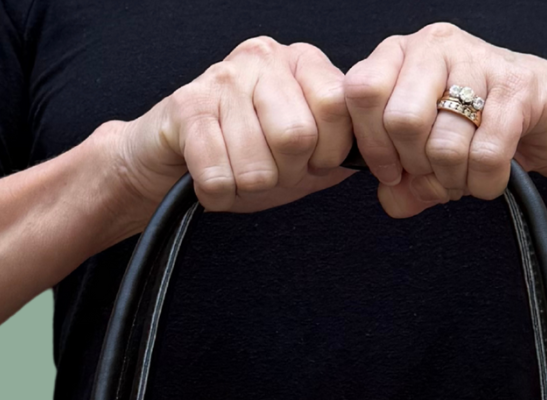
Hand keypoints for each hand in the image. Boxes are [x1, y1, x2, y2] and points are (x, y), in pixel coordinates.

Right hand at [112, 37, 354, 221]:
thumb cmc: (242, 156)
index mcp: (301, 62)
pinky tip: (212, 180)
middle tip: (267, 171)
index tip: (309, 162)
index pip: (339, 108)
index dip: (327, 153)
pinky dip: (217, 195)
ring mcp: (223, 77)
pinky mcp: (186, 107)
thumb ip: (341, 151)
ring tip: (236, 173)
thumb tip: (375, 159)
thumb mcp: (303, 155)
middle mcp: (264, 57)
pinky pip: (217, 174)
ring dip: (246, 187)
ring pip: (257, 163)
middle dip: (284, 174)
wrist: (171, 160)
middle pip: (297, 137)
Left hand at [343, 23, 546, 217]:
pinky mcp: (517, 87)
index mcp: (402, 54)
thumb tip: (389, 200)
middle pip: (402, 122)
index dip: (372, 145)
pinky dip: (486, 183)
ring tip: (466, 176)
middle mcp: (435, 46)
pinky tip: (491, 179)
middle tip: (437, 174)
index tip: (392, 171)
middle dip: (419, 167)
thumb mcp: (429, 160)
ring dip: (455, 181)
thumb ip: (400, 185)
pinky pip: (486, 155)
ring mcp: (478, 60)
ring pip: (444, 144)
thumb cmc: (480, 131)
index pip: (360, 93)